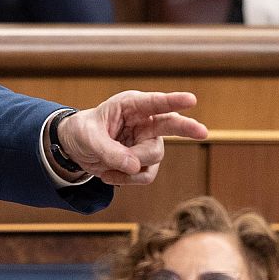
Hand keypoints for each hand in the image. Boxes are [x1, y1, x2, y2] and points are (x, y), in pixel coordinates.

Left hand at [57, 91, 206, 186]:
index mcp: (130, 106)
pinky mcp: (145, 162)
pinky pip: (145, 175)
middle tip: (202, 132)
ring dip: (130, 167)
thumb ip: (110, 151)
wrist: (76, 149)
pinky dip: (126, 179)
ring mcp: (147, 143)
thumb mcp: (88, 138)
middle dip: (187, 128)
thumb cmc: (83, 132)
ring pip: (153, 157)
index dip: (173, 100)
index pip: (154, 102)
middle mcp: (144, 122)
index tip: (191, 100)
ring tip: (107, 166)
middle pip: (171, 125)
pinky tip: (109, 175)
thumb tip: (135, 166)